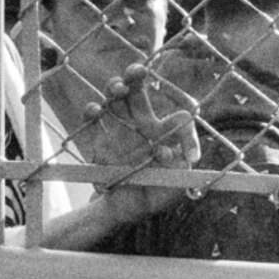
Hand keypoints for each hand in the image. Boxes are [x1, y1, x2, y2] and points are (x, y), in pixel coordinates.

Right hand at [84, 62, 199, 220]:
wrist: (129, 209)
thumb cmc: (157, 193)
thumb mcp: (177, 183)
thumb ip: (178, 167)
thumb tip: (166, 152)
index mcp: (167, 134)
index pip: (179, 119)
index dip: (184, 126)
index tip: (185, 143)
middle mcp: (143, 126)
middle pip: (139, 93)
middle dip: (136, 77)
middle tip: (137, 70)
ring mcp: (120, 131)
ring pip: (115, 99)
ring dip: (115, 88)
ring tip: (119, 88)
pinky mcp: (101, 142)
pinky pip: (94, 122)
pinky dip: (92, 112)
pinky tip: (96, 110)